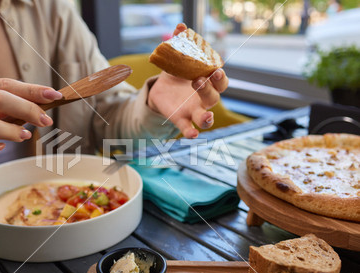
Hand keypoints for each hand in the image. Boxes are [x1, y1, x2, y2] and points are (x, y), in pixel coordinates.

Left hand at [147, 23, 228, 138]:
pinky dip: (191, 133)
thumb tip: (180, 26)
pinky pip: (188, 129)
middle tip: (197, 81)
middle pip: (213, 98)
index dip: (220, 78)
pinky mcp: (180, 120)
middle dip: (208, 91)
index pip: (220, 82)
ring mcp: (193, 111)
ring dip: (207, 119)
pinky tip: (192, 135)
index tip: (215, 71)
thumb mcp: (176, 58)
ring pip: (206, 118)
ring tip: (206, 117)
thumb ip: (180, 42)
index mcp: (208, 82)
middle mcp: (204, 99)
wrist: (161, 89)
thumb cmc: (177, 73)